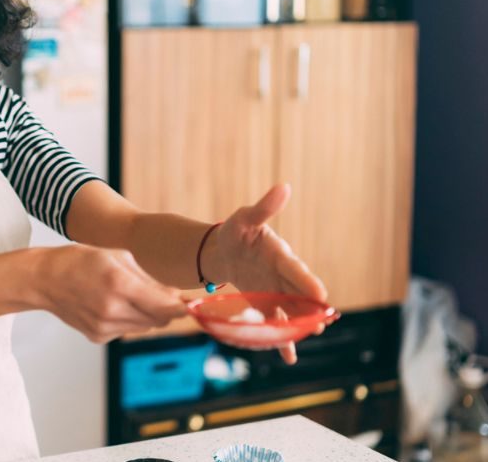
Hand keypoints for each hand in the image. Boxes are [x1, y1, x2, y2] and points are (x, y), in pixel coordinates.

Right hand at [38, 244, 187, 343]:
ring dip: (146, 314)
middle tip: (158, 294)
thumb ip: (149, 278)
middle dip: (164, 309)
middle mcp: (112, 309)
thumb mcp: (118, 256)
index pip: (166, 306)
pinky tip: (109, 304)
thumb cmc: (81, 261)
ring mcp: (104, 327)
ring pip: (145, 327)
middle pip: (159, 320)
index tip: (192, 305)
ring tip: (125, 294)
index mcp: (119, 284)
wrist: (44, 279)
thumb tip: (175, 297)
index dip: (183, 308)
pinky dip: (127, 319)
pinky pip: (126, 330)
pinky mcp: (98, 337)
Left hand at [202, 183, 329, 363]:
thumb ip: (263, 208)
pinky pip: (277, 325)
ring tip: (312, 334)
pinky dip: (284, 342)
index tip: (322, 294)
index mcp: (280, 255)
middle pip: (300, 294)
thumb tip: (282, 187)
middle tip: (323, 321)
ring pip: (292, 312)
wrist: (223, 252)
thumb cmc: (236, 232)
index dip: (308, 282)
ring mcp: (277, 293)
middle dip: (311, 308)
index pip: (296, 269)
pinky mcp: (267, 306)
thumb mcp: (244, 218)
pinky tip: (290, 358)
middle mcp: (283, 277)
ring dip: (301, 324)